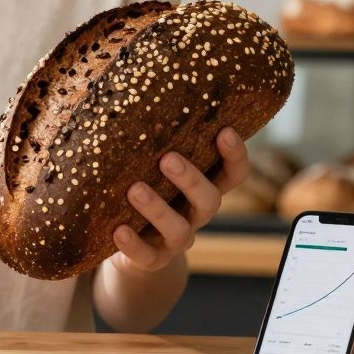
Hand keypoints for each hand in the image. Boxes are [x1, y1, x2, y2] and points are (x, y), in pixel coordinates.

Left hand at [109, 127, 249, 274]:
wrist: (131, 250)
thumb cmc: (144, 193)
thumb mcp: (152, 170)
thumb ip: (152, 145)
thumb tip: (129, 92)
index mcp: (202, 189)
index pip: (233, 174)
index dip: (235, 155)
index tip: (224, 131)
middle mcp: (195, 215)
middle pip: (209, 201)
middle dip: (191, 179)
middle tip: (168, 158)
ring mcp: (175, 241)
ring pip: (180, 230)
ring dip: (158, 209)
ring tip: (135, 189)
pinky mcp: (151, 260)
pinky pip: (146, 257)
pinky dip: (133, 245)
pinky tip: (118, 230)